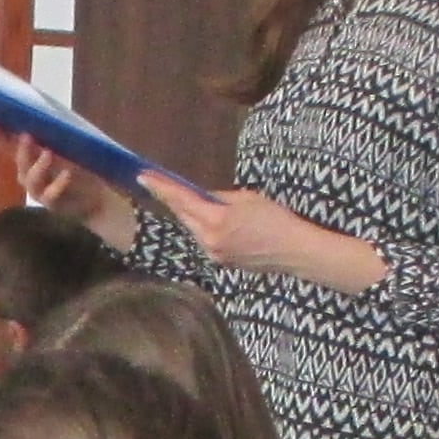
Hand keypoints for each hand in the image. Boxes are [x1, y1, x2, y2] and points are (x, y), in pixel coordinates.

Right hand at [6, 135, 137, 249]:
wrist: (95, 199)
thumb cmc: (79, 170)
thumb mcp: (67, 148)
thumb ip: (54, 134)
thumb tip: (46, 111)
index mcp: (29, 158)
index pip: (8, 144)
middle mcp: (28, 174)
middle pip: (18, 161)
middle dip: (21, 149)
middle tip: (27, 135)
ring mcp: (38, 190)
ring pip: (30, 179)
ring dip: (37, 165)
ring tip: (48, 153)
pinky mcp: (51, 203)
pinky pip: (50, 194)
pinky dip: (58, 183)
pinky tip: (66, 174)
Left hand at [141, 171, 384, 291]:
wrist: (295, 251)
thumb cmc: (276, 219)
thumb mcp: (247, 199)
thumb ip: (220, 198)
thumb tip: (203, 197)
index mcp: (217, 220)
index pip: (182, 200)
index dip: (161, 187)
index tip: (143, 176)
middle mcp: (210, 240)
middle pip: (183, 215)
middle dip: (169, 199)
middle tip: (152, 182)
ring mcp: (214, 253)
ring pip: (192, 228)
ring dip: (186, 213)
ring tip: (176, 196)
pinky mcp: (221, 261)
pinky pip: (204, 239)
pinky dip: (200, 226)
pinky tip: (201, 218)